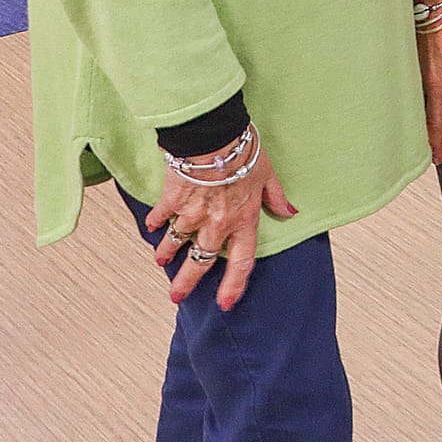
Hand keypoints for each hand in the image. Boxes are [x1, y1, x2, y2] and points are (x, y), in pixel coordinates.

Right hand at [146, 132, 295, 310]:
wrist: (215, 139)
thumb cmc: (245, 154)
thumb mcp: (269, 175)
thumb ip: (276, 198)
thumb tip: (289, 212)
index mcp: (243, 221)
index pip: (241, 262)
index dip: (234, 285)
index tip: (225, 303)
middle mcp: (216, 225)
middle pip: (201, 260)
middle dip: (187, 281)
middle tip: (177, 294)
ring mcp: (192, 215)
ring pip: (176, 242)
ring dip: (167, 253)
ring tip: (161, 261)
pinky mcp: (172, 202)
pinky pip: (161, 217)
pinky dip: (155, 222)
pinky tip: (151, 227)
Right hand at [415, 0, 441, 167]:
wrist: (433, 0)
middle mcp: (435, 84)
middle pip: (434, 125)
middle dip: (437, 146)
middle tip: (438, 161)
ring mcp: (417, 77)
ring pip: (418, 112)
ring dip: (421, 130)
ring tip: (423, 144)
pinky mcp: (407, 67)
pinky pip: (408, 95)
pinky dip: (410, 109)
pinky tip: (409, 114)